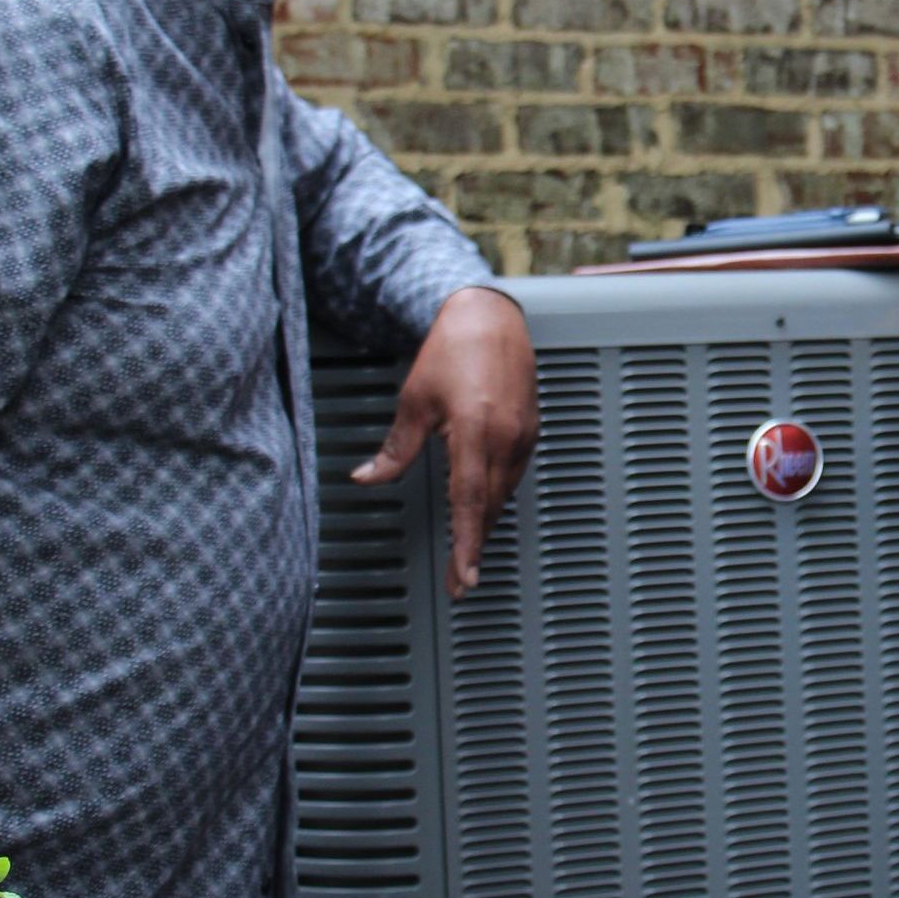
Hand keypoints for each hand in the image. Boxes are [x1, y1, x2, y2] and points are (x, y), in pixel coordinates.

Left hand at [353, 287, 539, 596]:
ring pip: (504, 493)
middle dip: (475, 546)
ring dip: (486, 522)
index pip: (469, 501)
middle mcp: (505, 437)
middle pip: (490, 506)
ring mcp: (523, 434)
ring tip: (470, 550)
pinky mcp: (531, 429)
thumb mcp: (415, 401)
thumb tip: (368, 478)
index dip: (467, 544)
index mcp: (475, 431)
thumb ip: (395, 448)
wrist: (488, 317)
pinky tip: (485, 504)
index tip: (465, 577)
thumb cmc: (452, 351)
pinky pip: (514, 474)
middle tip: (463, 580)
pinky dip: (497, 495)